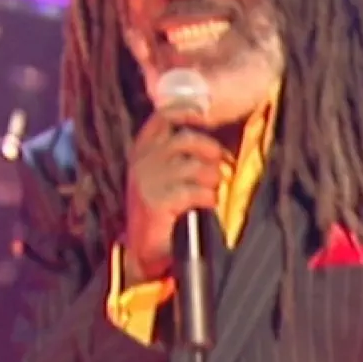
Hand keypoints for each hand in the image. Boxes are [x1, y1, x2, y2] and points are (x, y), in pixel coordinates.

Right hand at [122, 106, 223, 286]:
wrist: (143, 249)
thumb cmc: (161, 206)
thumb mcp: (165, 172)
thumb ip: (181, 151)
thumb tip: (216, 138)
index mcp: (143, 148)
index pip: (165, 116)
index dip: (189, 112)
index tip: (207, 119)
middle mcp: (142, 160)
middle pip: (187, 139)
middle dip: (211, 151)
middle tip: (221, 165)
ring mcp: (148, 180)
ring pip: (195, 167)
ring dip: (213, 179)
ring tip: (212, 190)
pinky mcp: (157, 202)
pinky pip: (196, 191)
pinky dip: (209, 197)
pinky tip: (208, 204)